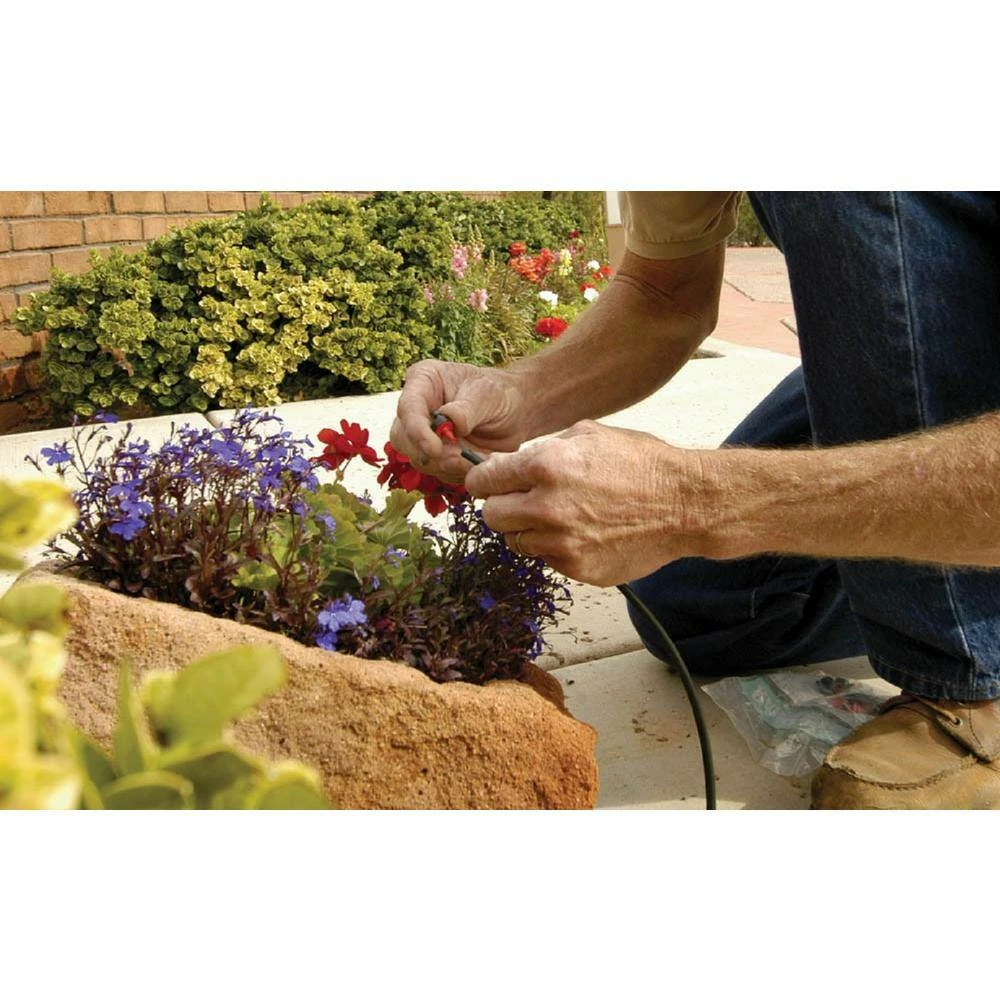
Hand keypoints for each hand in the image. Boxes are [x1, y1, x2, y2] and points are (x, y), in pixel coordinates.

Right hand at [391, 360, 528, 481]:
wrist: (516, 413)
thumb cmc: (500, 394)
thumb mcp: (488, 395)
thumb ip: (466, 410)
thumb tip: (448, 423)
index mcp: (423, 381)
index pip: (408, 408)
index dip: (416, 432)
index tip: (435, 450)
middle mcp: (416, 408)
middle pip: (403, 439)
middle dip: (431, 455)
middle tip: (462, 459)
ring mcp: (422, 434)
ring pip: (419, 460)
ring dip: (449, 466)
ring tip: (480, 456)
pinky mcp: (434, 456)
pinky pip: (437, 472)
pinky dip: (458, 473)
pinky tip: (478, 460)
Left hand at [465, 420, 707, 586]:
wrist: (685, 504)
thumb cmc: (640, 463)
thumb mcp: (588, 435)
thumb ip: (543, 450)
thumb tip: (509, 464)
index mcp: (545, 466)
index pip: (482, 481)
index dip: (483, 481)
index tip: (488, 483)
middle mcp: (547, 507)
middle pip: (491, 516)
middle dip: (501, 506)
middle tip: (521, 501)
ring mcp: (562, 543)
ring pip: (516, 542)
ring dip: (528, 530)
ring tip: (559, 516)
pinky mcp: (577, 568)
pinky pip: (547, 559)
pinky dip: (556, 548)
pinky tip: (582, 532)